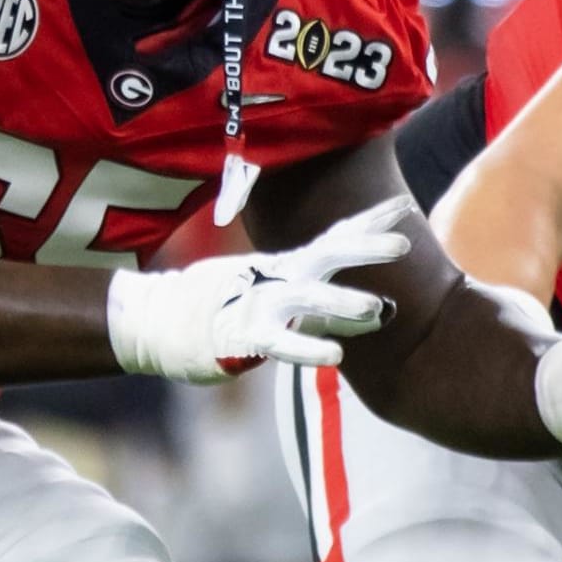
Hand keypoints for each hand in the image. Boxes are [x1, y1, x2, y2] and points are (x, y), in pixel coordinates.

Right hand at [107, 197, 414, 384]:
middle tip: (404, 243)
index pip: (335, 239)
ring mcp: (261, 304)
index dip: (369, 223)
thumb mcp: (280, 299)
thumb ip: (328, 305)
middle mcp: (280, 279)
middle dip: (365, 248)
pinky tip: (336, 356)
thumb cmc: (224, 308)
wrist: (158, 320)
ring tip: (378, 310)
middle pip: (327, 256)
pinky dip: (308, 346)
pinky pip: (281, 343)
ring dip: (341, 302)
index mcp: (289, 267)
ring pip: (307, 299)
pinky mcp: (244, 337)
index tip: (403, 206)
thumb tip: (384, 309)